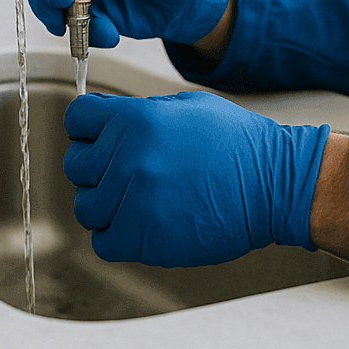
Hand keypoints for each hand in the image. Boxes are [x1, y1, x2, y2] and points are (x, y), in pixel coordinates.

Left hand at [63, 90, 328, 266]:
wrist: (272, 184)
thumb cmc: (237, 145)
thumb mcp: (187, 106)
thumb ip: (140, 112)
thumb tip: (107, 118)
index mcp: (137, 120)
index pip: (77, 119)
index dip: (87, 128)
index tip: (96, 138)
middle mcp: (129, 158)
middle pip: (76, 164)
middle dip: (97, 167)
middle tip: (126, 171)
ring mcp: (134, 200)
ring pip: (86, 206)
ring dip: (107, 204)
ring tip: (139, 198)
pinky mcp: (143, 238)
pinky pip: (103, 241)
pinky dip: (117, 235)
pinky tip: (143, 221)